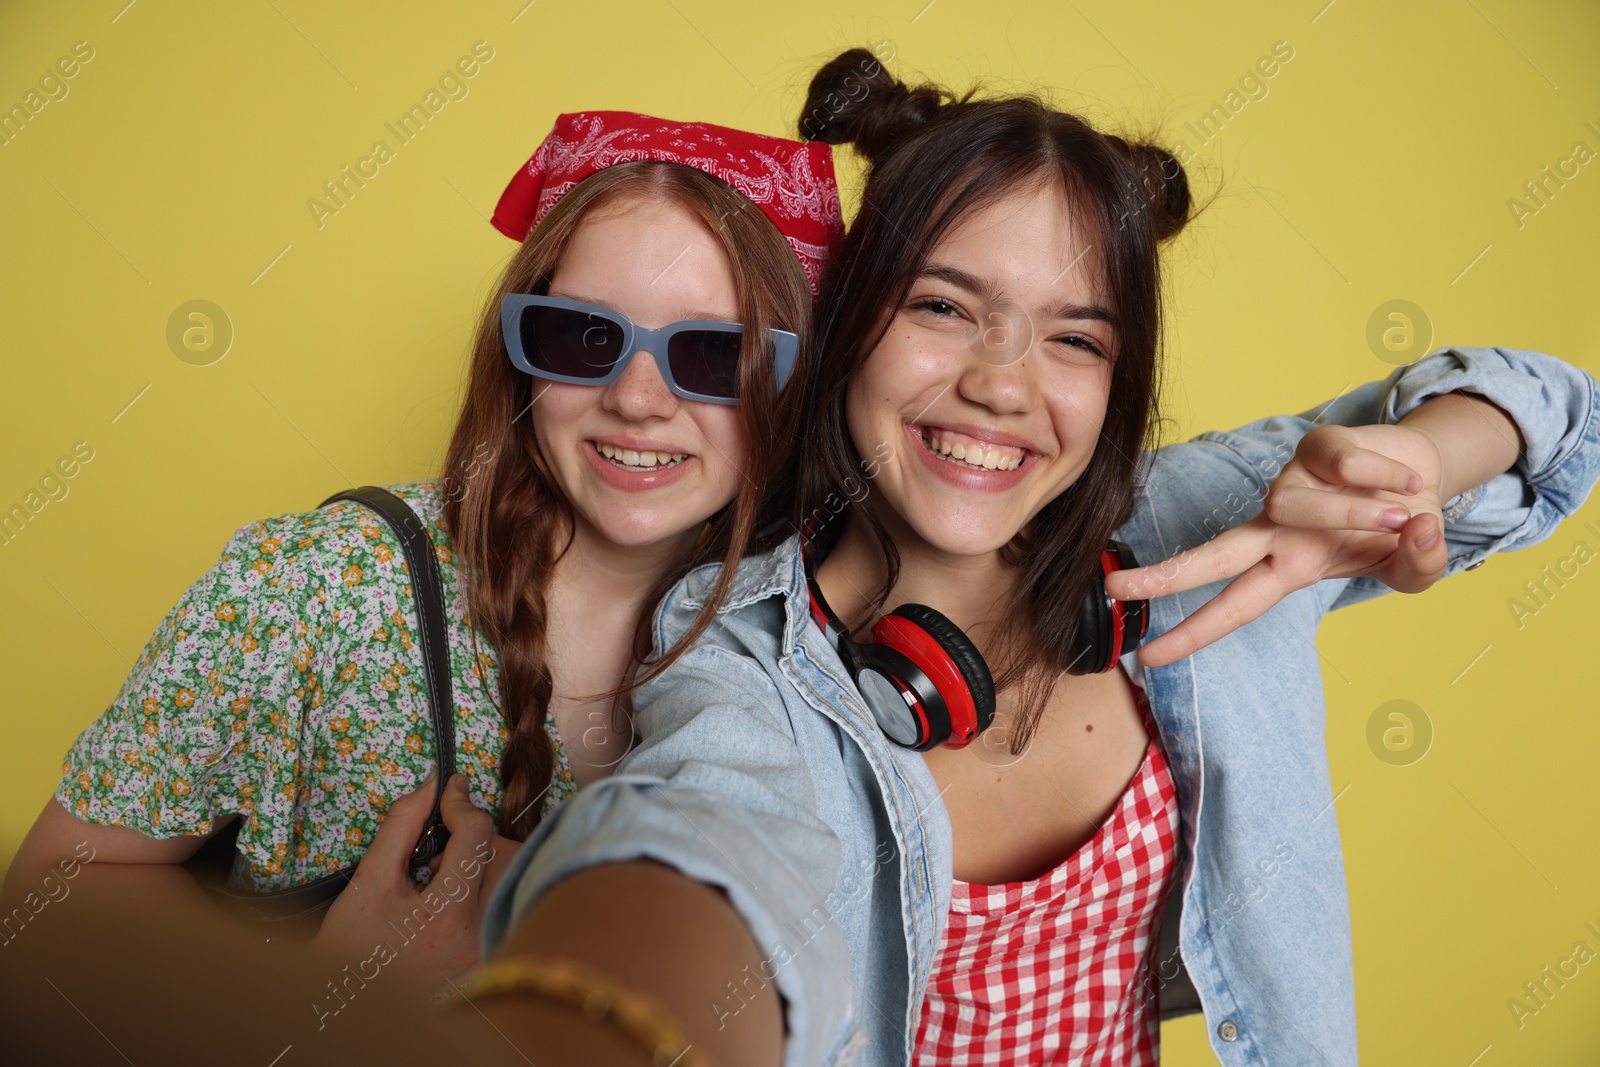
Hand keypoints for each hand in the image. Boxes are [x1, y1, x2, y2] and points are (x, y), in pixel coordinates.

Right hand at [312, 772, 506, 989]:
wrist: (347, 1006)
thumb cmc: (351, 949)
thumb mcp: (369, 880)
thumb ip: (402, 824)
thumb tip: (432, 784)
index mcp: (447, 914)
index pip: (477, 835)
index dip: (461, 803)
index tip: (449, 790)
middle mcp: (479, 936)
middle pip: (504, 855)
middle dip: (475, 838)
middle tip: (437, 853)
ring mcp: (490, 951)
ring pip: (512, 879)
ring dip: (483, 863)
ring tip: (442, 880)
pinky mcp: (492, 959)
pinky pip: (507, 905)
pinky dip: (487, 890)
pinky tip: (454, 901)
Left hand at [1105, 423, 1448, 667]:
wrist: (1420, 473)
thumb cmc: (1399, 528)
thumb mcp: (1413, 567)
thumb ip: (1419, 566)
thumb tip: (1419, 533)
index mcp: (1287, 566)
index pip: (1231, 605)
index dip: (1192, 632)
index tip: (1146, 657)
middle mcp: (1277, 528)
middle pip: (1213, 556)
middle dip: (1165, 577)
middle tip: (1114, 590)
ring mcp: (1290, 484)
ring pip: (1293, 504)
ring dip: (1355, 513)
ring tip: (1401, 512)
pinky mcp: (1313, 446)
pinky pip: (1340, 465)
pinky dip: (1380, 477)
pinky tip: (1400, 481)